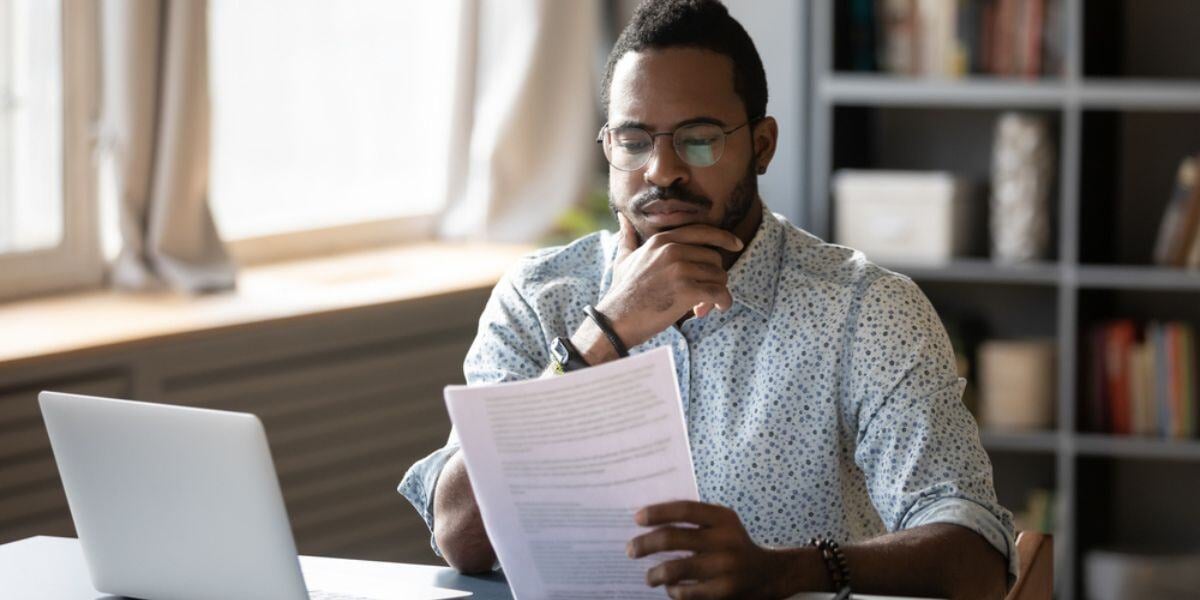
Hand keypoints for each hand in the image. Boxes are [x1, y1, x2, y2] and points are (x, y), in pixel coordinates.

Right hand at [597, 213, 741, 348]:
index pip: (702, 232)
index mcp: (662, 240)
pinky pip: (719, 293)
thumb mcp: (624, 259)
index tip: (736, 244)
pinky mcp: (687, 290)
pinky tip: (716, 309)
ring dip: (717, 292)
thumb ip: (627, 237)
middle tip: (705, 294)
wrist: (616, 320)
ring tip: (704, 305)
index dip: (723, 238)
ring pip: (719, 276)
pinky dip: (723, 302)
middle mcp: (672, 250)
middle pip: (714, 257)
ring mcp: (680, 269)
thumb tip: (622, 217)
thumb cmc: (622, 292)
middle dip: (714, 276)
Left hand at [626, 500, 788, 599]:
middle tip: (630, 550)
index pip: (684, 509)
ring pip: (674, 569)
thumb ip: (694, 521)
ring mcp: (725, 568)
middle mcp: (725, 540)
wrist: (769, 575)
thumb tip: (649, 522)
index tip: (637, 518)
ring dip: (654, 574)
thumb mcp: (722, 525)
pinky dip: (673, 591)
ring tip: (649, 576)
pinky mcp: (723, 592)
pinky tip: (671, 589)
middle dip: (645, 544)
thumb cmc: (734, 545)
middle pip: (673, 538)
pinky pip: (685, 592)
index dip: (658, 512)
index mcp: (723, 518)